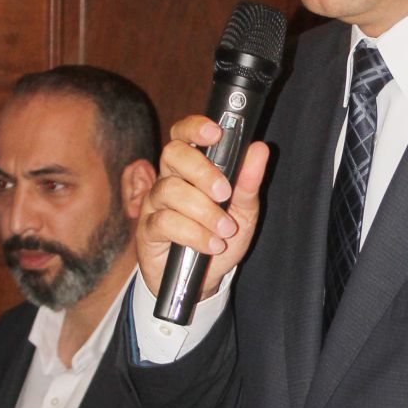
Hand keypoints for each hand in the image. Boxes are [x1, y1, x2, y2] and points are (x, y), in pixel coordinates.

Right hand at [134, 116, 269, 299]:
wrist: (203, 279)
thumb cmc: (221, 236)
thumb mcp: (244, 211)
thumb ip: (249, 182)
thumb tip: (259, 149)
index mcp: (190, 167)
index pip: (183, 134)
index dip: (194, 127)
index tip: (215, 133)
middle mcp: (169, 179)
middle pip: (172, 154)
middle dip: (201, 171)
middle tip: (224, 193)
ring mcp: (154, 203)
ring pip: (170, 191)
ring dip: (203, 211)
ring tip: (225, 230)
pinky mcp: (147, 230)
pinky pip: (164, 222)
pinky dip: (193, 234)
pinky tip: (211, 245)